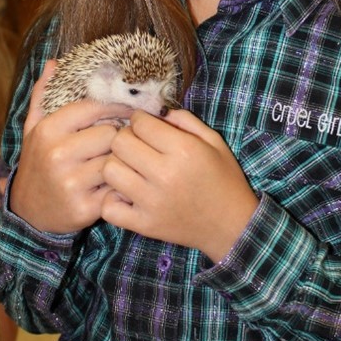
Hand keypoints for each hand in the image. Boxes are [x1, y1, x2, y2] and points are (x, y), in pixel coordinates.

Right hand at [10, 61, 134, 233]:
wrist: (28, 212)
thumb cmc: (38, 163)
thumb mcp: (34, 128)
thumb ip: (44, 95)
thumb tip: (54, 63)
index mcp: (49, 130)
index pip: (95, 107)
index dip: (117, 107)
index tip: (130, 109)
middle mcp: (58, 155)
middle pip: (111, 134)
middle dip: (120, 136)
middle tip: (126, 139)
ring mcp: (71, 182)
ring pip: (117, 160)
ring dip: (124, 160)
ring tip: (125, 159)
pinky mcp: (85, 207)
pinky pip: (118, 188)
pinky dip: (123, 184)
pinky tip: (122, 181)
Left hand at [100, 109, 259, 261]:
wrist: (232, 226)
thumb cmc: (224, 179)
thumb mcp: (214, 142)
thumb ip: (185, 120)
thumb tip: (156, 113)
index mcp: (184, 150)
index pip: (140, 123)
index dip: (140, 119)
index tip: (146, 126)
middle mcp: (165, 175)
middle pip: (119, 143)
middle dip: (126, 137)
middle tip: (138, 145)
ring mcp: (151, 202)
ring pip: (109, 170)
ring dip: (118, 165)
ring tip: (132, 169)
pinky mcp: (144, 225)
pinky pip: (108, 207)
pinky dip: (112, 199)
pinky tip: (127, 194)